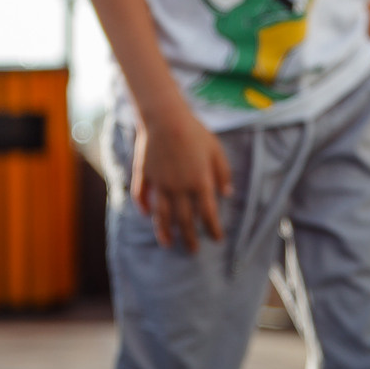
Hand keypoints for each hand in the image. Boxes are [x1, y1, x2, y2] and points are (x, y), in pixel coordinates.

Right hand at [131, 110, 232, 251]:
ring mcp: (160, 183)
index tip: (217, 238)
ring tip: (167, 244)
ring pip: (162, 215)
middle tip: (192, 251)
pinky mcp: (145, 175)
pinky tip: (146, 215)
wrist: (165, 117)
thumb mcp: (216, 150)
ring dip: (165, 232)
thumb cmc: (194, 132)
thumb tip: (227, 194)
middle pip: (184, 221)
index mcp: (200, 183)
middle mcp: (179, 188)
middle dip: (190, 238)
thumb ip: (223, 173)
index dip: (213, 229)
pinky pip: (142, 196)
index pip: (208, 214)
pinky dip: (143, 208)